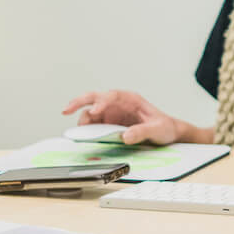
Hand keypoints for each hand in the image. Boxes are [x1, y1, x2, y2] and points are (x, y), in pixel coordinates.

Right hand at [62, 89, 179, 145]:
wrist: (167, 133)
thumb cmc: (164, 126)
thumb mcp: (157, 129)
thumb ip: (143, 131)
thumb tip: (126, 136)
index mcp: (131, 99)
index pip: (112, 96)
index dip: (101, 102)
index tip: (95, 111)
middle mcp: (118, 104)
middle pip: (95, 97)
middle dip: (79, 101)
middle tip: (66, 110)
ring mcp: (111, 114)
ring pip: (90, 112)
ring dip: (83, 121)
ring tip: (80, 133)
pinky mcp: (108, 125)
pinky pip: (93, 125)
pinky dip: (85, 130)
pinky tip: (83, 137)